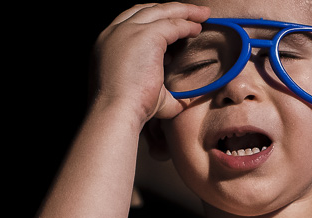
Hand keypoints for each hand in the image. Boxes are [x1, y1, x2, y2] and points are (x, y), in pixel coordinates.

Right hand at [93, 3, 210, 124]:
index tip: (172, 23)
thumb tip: (184, 99)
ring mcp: (129, 31)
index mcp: (108, 43)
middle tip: (194, 13)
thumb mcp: (140, 91)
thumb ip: (162, 89)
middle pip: (147, 9)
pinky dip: (187, 25)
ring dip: (185, 12)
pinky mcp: (146, 36)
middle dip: (172, 9)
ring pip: (162, 11)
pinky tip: (198, 30)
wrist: (116, 113)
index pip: (133, 20)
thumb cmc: (128, 109)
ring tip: (203, 14)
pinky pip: (173, 24)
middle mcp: (115, 32)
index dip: (154, 18)